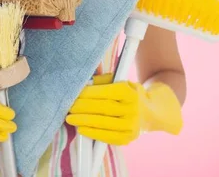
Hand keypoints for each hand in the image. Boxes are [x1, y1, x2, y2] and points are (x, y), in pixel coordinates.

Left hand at [66, 74, 182, 145]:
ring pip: (102, 123)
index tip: (74, 94)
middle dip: (82, 108)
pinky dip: (92, 133)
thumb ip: (104, 80)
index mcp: (130, 92)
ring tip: (70, 119)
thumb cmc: (130, 95)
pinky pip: (107, 137)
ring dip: (83, 121)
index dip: (87, 94)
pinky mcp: (128, 138)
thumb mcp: (121, 82)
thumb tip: (85, 82)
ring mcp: (131, 125)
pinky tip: (81, 129)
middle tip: (68, 107)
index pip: (105, 93)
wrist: (150, 112)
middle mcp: (132, 109)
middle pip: (102, 108)